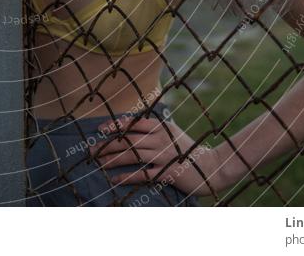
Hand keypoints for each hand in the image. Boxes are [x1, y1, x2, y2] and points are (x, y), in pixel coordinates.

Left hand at [88, 113, 228, 196]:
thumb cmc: (188, 149)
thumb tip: (130, 126)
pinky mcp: (167, 172)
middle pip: (128, 140)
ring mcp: (164, 155)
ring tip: (98, 162)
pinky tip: (115, 179)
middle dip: (107, 144)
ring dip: (112, 159)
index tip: (100, 129)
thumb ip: (153, 129)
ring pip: (132, 155)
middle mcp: (160, 138)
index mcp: (161, 126)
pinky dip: (127, 177)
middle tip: (90, 149)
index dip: (115, 125)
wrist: (212, 166)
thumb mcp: (172, 133)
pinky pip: (143, 174)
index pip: (133, 123)